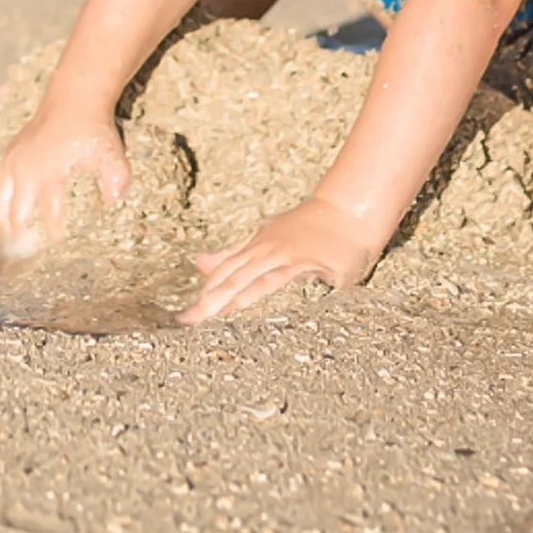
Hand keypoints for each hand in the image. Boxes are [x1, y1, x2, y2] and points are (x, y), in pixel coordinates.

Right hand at [0, 103, 130, 253]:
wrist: (73, 98)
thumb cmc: (92, 128)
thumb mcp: (111, 152)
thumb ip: (117, 178)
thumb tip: (114, 201)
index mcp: (49, 172)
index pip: (49, 215)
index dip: (54, 235)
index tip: (60, 248)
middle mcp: (26, 169)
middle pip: (16, 214)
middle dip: (22, 236)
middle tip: (30, 255)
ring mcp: (13, 161)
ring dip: (6, 222)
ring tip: (15, 239)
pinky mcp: (9, 154)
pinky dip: (2, 202)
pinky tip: (11, 214)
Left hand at [179, 197, 381, 323]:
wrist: (349, 210)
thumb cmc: (310, 228)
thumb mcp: (268, 238)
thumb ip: (235, 253)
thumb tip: (199, 262)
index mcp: (255, 245)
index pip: (224, 273)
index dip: (205, 292)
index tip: (184, 316)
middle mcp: (264, 248)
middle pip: (231, 277)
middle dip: (208, 300)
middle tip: (186, 321)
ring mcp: (282, 252)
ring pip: (248, 277)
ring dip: (226, 297)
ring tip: (207, 316)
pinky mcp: (303, 259)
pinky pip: (277, 276)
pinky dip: (259, 287)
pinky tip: (245, 301)